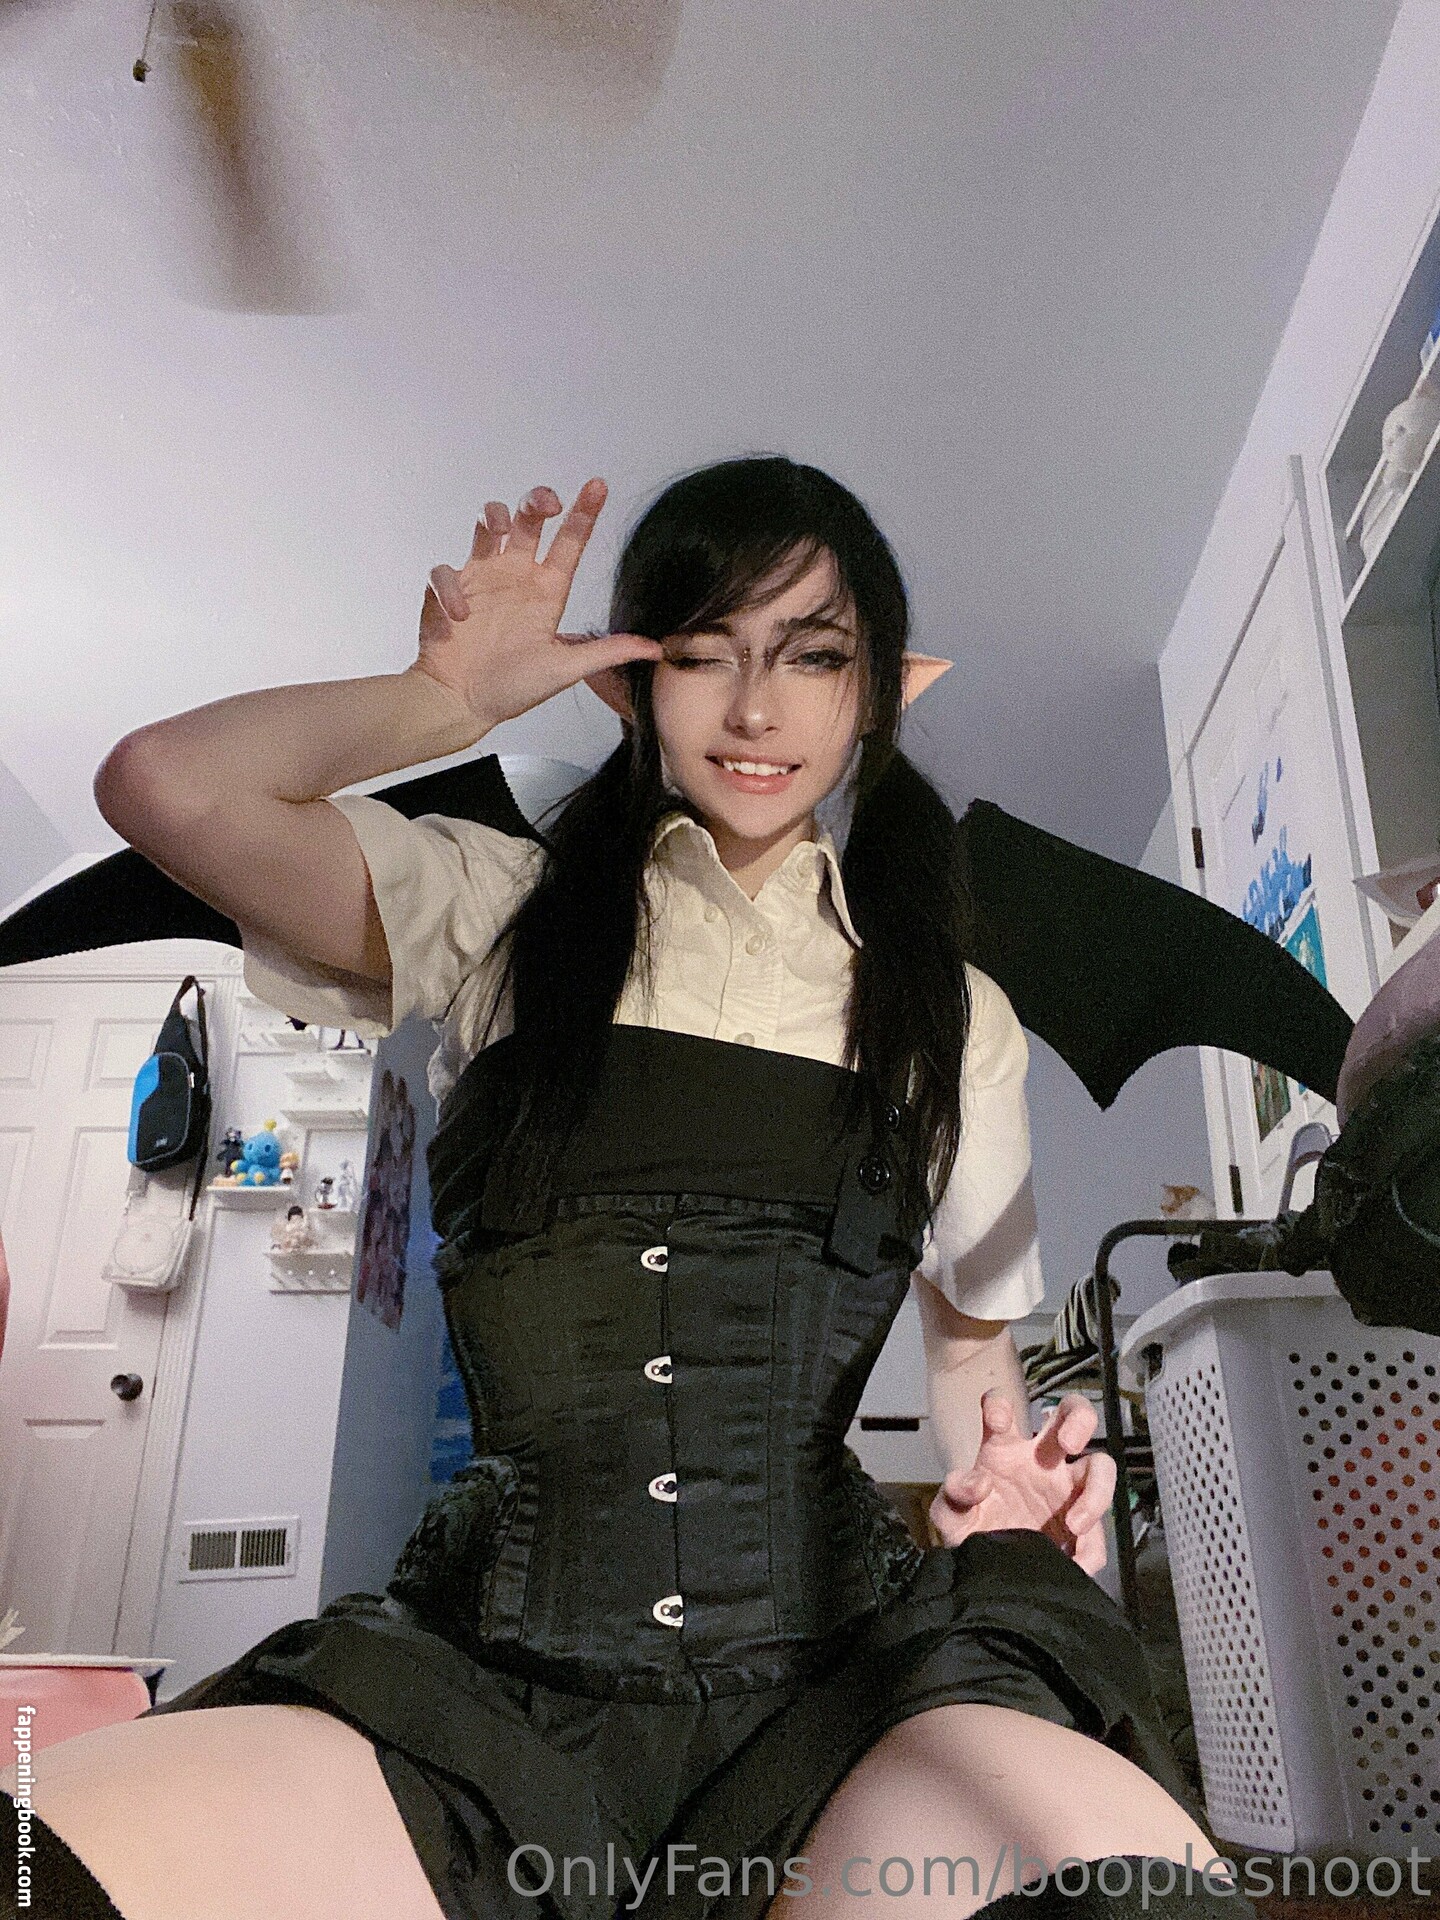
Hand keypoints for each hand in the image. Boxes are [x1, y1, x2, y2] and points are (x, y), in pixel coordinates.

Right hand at [410, 478, 663, 729]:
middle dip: (536, 501)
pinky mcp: (447, 593)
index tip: (598, 486)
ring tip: (498, 531)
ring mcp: (481, 581)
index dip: (583, 513)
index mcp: (546, 590)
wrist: (463, 706)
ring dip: (492, 517)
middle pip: (527, 520)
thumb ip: (606, 653)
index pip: (569, 542)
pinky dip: (451, 587)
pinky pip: (444, 572)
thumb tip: (655, 650)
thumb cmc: (513, 689)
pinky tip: (461, 616)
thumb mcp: (566, 669)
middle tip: (546, 504)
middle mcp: (516, 577)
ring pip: (487, 526)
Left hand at [928, 1390, 1116, 1576]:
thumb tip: (979, 1483)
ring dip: (1097, 1491)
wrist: (988, 1574)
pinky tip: (1074, 1563)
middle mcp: (1040, 1461)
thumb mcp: (950, 1515)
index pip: (1001, 1407)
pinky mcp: (1080, 1530)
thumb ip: (954, 1494)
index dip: (999, 1404)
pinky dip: (1091, 1551)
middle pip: (1072, 1415)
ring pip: (1101, 1468)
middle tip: (1068, 1443)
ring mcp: (1065, 1491)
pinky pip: (1097, 1535)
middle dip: (1079, 1418)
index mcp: (1002, 1449)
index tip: (997, 1419)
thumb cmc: (971, 1528)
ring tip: (1075, 1524)